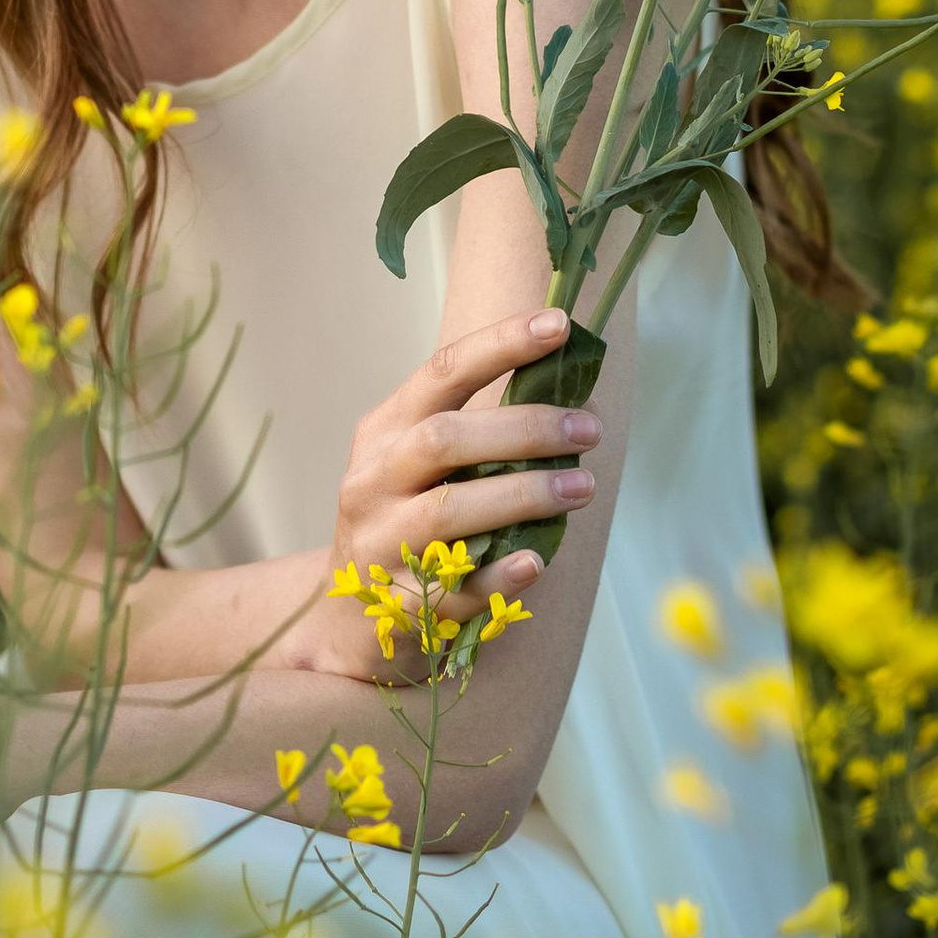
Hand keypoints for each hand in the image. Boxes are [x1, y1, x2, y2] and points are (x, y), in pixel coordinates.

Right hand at [311, 307, 599, 680]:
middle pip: (443, 440)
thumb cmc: (407, 517)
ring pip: (448, 512)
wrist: (349, 612)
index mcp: (383, 432)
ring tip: (581, 488)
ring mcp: (378, 544)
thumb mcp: (418, 462)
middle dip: (524, 429)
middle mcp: (372, 481)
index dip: (500, 345)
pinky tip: (535, 561)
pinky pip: (452, 589)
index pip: (441, 374)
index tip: (558, 325)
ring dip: (523, 495)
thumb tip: (573, 396)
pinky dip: (497, 574)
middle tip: (588, 429)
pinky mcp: (395, 602)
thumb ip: (478, 430)